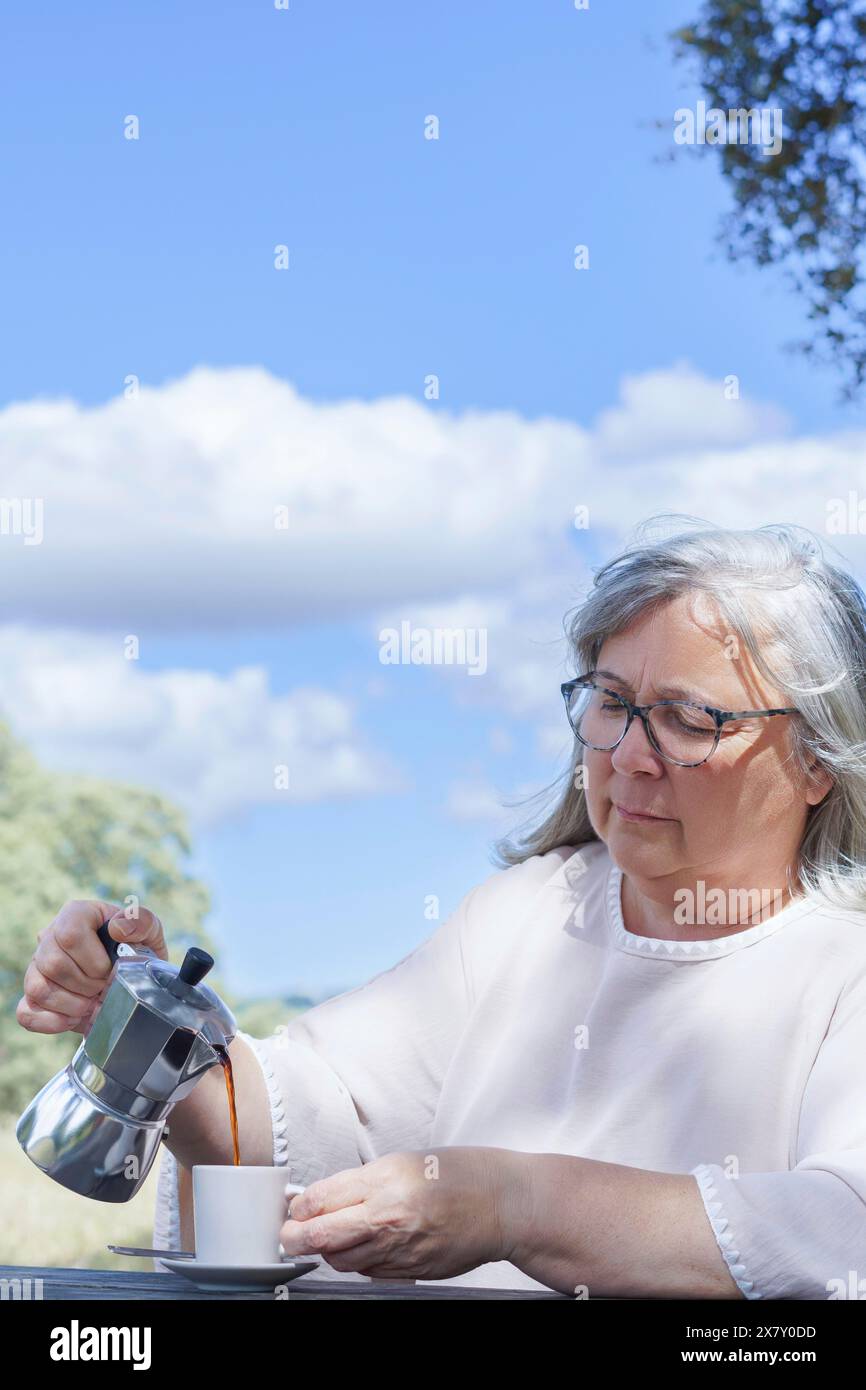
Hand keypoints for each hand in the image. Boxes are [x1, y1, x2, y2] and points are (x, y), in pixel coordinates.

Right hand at [16, 898, 167, 1035]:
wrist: (130, 977)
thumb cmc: (137, 948)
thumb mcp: (149, 931)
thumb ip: (142, 921)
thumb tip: (118, 928)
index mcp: (76, 914)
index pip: (70, 934)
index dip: (93, 960)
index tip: (111, 971)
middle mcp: (49, 937)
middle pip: (53, 963)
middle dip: (87, 985)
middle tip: (106, 989)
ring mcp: (37, 967)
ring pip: (38, 988)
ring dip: (72, 1004)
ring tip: (94, 1004)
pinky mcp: (32, 996)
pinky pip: (27, 1012)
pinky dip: (52, 1022)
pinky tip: (74, 1019)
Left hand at [279, 1146, 527, 1280]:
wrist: (502, 1204)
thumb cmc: (458, 1174)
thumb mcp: (404, 1161)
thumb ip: (363, 1181)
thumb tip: (325, 1197)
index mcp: (385, 1181)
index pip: (322, 1200)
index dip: (298, 1207)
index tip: (293, 1208)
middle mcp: (389, 1218)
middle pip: (323, 1237)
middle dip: (296, 1237)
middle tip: (289, 1234)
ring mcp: (400, 1250)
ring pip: (342, 1260)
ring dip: (328, 1250)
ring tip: (327, 1237)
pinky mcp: (411, 1271)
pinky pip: (369, 1271)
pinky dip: (358, 1261)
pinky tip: (363, 1246)